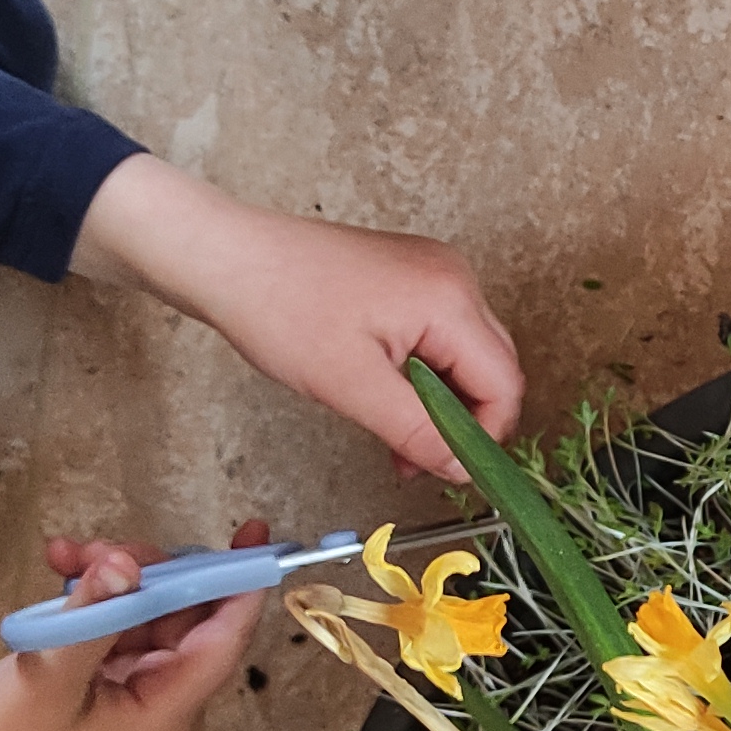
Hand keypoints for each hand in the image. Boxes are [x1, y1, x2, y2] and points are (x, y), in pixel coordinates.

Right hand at [0, 522, 269, 730]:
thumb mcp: (44, 676)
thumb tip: (128, 563)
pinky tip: (57, 568)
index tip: (253, 532)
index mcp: (166, 717)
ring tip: (64, 554)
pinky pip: (117, 624)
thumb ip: (92, 616)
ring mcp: (134, 692)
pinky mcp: (104, 681)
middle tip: (98, 546)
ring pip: (148, 612)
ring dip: (112, 576)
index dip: (241, 583)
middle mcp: (163, 704)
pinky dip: (92, 595)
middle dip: (148, 570)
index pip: (223, 639)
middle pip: (186, 617)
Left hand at [70, 154, 525, 474]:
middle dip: (463, 421)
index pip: (502, 384)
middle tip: (419, 460)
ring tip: (396, 437)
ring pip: (466, 354)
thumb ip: (417, 432)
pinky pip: (440, 335)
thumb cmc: (279, 308)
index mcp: (449, 299)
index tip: (451, 472)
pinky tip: (388, 399)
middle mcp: (454, 278)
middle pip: (493, 367)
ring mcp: (433, 272)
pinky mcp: (410, 276)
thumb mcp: (351, 387)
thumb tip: (460, 468)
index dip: (483, 437)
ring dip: (440, 402)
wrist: (228, 257)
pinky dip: (423, 374)